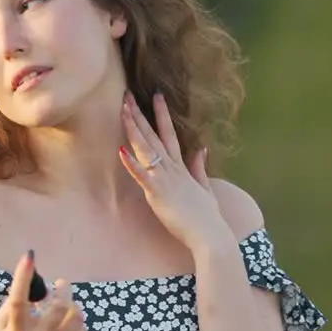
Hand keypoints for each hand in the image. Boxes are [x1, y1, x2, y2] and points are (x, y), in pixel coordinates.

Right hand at [0, 251, 86, 330]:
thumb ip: (10, 308)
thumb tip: (32, 287)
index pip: (18, 300)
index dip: (23, 277)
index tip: (29, 256)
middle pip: (59, 305)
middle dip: (63, 288)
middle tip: (61, 284)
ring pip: (76, 316)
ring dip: (72, 304)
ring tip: (66, 303)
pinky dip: (77, 321)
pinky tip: (69, 322)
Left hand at [118, 90, 230, 253]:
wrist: (210, 234)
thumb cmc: (206, 216)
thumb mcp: (205, 187)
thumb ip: (199, 167)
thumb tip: (200, 149)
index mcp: (181, 167)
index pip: (169, 133)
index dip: (161, 114)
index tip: (156, 96)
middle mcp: (172, 168)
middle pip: (153, 136)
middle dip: (139, 115)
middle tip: (127, 95)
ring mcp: (165, 179)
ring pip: (146, 149)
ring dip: (134, 130)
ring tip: (123, 111)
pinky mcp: (158, 193)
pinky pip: (142, 176)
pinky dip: (131, 164)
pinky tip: (121, 151)